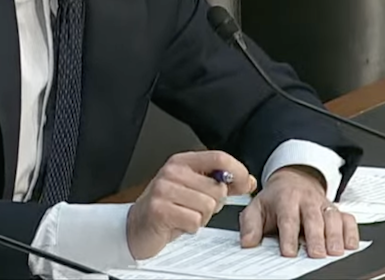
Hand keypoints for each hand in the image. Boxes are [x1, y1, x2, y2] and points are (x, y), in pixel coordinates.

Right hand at [126, 150, 256, 259]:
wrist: (136, 227)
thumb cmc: (166, 208)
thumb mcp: (195, 190)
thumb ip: (221, 184)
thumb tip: (248, 181)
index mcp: (182, 162)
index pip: (219, 157)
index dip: (238, 171)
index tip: (244, 183)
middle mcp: (172, 172)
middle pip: (217, 188)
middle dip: (213, 204)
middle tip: (195, 208)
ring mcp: (164, 189)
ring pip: (207, 206)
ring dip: (201, 218)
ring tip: (185, 215)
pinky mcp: (159, 209)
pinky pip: (195, 221)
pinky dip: (191, 228)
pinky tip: (178, 224)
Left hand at [239, 166, 359, 257]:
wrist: (293, 178)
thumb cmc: (276, 199)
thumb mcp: (258, 207)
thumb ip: (251, 225)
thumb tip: (247, 242)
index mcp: (286, 199)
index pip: (288, 218)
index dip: (289, 236)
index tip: (289, 252)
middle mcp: (306, 201)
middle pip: (313, 218)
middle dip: (315, 237)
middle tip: (316, 254)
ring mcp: (323, 204)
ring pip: (332, 217)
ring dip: (335, 235)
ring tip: (334, 252)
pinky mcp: (336, 209)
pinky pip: (348, 218)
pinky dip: (351, 231)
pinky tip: (350, 244)